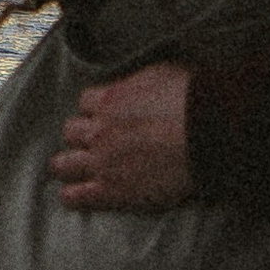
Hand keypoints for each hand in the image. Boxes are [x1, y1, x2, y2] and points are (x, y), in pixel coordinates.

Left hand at [52, 63, 194, 213]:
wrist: (206, 137)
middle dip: (80, 136)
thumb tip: (136, 83)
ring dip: (67, 165)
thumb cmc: (192, 103)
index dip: (95, 109)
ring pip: (63, 164)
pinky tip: (73, 196)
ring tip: (71, 169)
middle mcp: (100, 131)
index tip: (105, 115)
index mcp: (111, 100)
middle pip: (70, 132)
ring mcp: (102, 163)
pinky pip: (76, 196)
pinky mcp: (111, 191)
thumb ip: (139, 81)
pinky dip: (72, 195)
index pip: (85, 101)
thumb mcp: (162, 74)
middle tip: (92, 142)